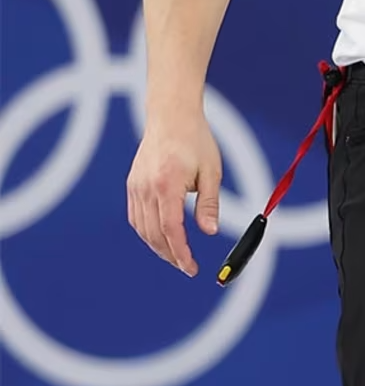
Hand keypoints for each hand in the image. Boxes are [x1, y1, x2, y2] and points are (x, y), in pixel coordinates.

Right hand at [126, 109, 220, 276]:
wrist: (171, 117)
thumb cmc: (196, 142)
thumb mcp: (211, 172)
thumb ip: (209, 203)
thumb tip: (210, 232)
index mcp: (167, 185)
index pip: (170, 229)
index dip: (180, 252)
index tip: (190, 268)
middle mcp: (146, 188)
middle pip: (154, 234)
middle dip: (170, 254)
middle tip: (187, 267)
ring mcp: (135, 187)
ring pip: (142, 228)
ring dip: (157, 246)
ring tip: (176, 256)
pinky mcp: (132, 185)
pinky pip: (136, 216)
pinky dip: (147, 232)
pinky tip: (160, 238)